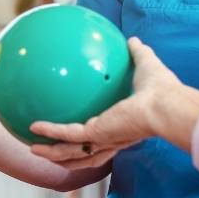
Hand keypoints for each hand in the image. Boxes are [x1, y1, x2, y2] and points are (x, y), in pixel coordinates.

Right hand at [29, 38, 198, 168]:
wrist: (165, 104)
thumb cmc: (163, 90)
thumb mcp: (147, 65)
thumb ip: (139, 53)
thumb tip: (132, 40)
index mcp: (124, 127)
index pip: (104, 140)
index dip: (90, 141)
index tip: (79, 137)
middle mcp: (112, 138)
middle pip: (84, 155)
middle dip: (65, 157)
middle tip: (49, 151)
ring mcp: (103, 139)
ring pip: (71, 153)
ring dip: (52, 154)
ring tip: (33, 150)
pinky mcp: (96, 133)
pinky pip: (66, 134)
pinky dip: (50, 132)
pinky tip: (34, 127)